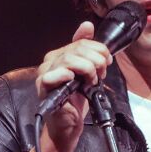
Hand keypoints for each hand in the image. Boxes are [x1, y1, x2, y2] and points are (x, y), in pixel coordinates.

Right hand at [21, 21, 111, 151]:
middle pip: (78, 48)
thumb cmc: (76, 101)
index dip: (99, 50)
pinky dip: (67, 76)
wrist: (68, 126)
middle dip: (97, 61)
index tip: (107, 63)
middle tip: (101, 75)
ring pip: (70, 59)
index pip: (82, 41)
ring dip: (87, 70)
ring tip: (91, 82)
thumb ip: (87, 50)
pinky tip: (74, 82)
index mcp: (60, 54)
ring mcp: (45, 73)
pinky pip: (53, 74)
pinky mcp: (43, 87)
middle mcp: (51, 61)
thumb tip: (87, 25)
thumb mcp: (87, 72)